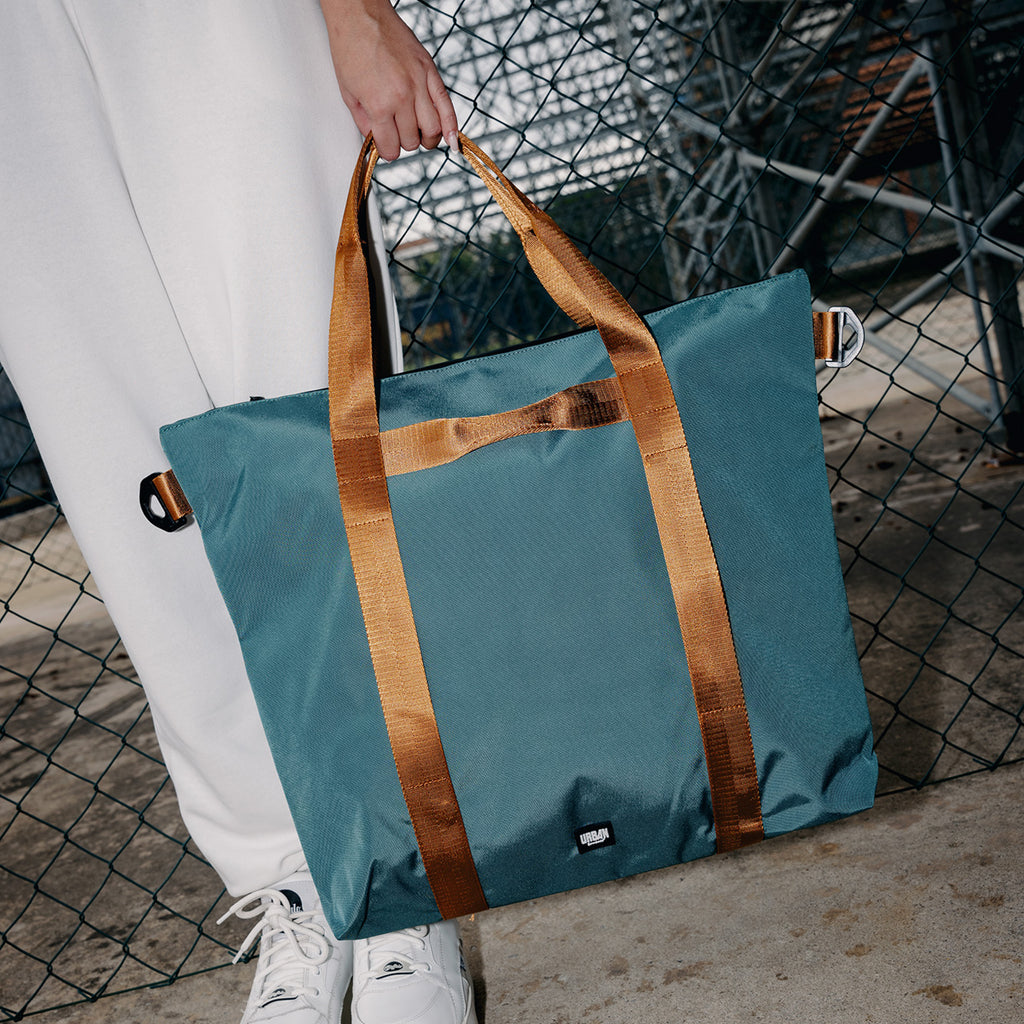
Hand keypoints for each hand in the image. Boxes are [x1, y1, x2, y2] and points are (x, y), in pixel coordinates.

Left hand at [319, 0, 457, 160]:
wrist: (359, 14)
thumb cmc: (350, 47)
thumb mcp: (348, 92)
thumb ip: (364, 122)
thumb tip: (377, 139)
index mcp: (379, 104)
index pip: (391, 147)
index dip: (387, 150)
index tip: (385, 147)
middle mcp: (402, 96)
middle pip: (412, 141)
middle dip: (403, 141)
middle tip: (397, 133)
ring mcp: (419, 83)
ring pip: (433, 130)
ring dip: (426, 138)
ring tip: (419, 133)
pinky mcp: (430, 71)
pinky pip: (447, 106)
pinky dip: (451, 127)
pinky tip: (451, 139)